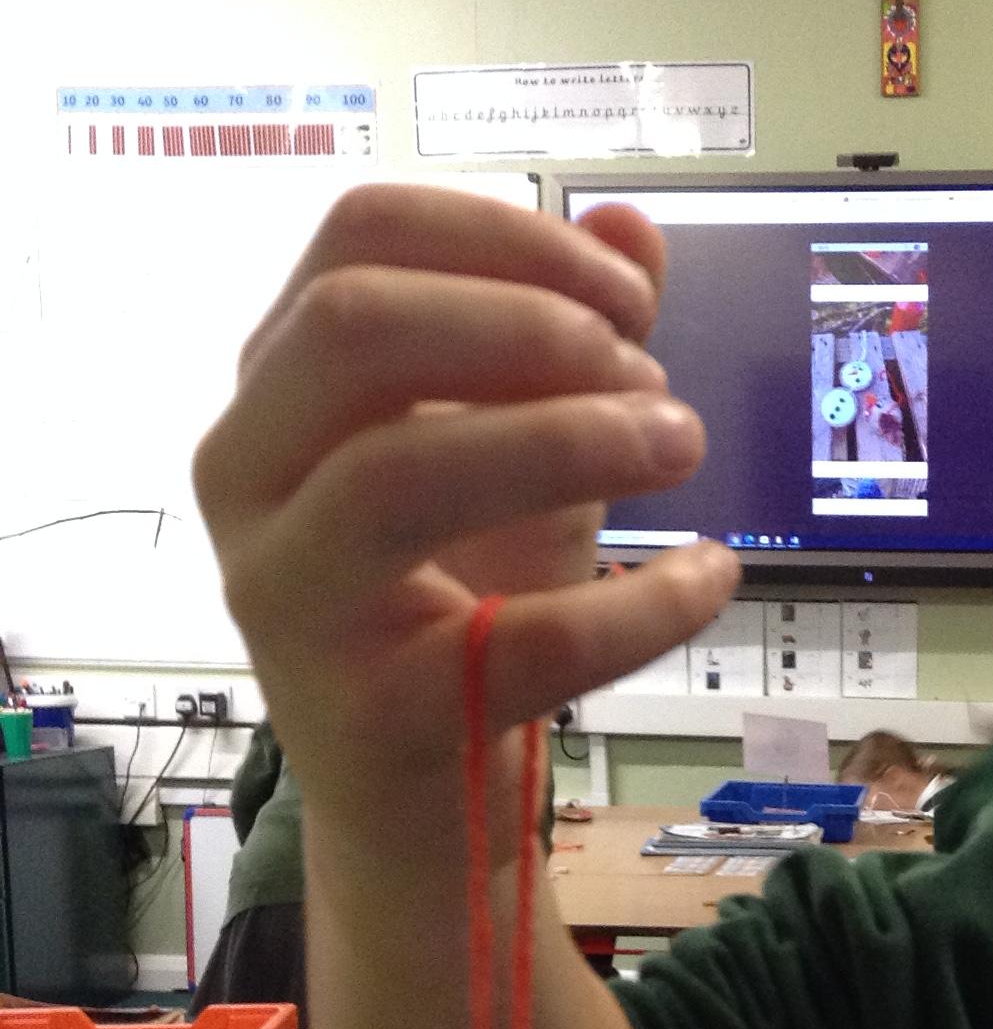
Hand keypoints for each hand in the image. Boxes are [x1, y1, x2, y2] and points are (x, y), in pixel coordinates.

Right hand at [194, 184, 738, 843]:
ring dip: (575, 441)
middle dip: (530, 328)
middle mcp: (248, 478)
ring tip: (685, 446)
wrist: (428, 800)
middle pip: (354, 327)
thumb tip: (635, 228)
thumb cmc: (463, 603)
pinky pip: (519, 638)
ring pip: (401, 472)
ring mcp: (290, 599)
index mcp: (280, 387)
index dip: (511, 239)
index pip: (359, 235)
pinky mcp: (369, 715)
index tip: (631, 297)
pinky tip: (710, 575)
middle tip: (651, 378)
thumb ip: (571, 344)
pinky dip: (642, 601)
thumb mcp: (523, 454)